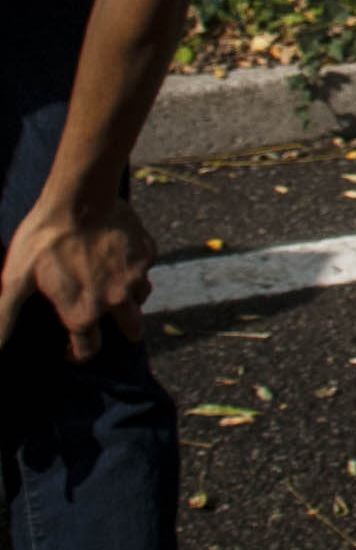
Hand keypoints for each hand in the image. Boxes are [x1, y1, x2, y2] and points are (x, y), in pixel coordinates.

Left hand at [0, 195, 155, 362]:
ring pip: (141, 299)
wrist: (80, 196)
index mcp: (83, 313)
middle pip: (132, 331)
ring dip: (130, 298)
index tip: (70, 348)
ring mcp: (136, 276)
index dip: (77, 353)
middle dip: (123, 332)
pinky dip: (135, 267)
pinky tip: (120, 256)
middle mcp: (116, 301)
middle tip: (108, 321)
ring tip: (114, 286)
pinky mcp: (147, 252)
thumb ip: (4, 316)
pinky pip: (146, 268)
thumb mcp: (16, 278)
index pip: (89, 350)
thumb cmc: (44, 237)